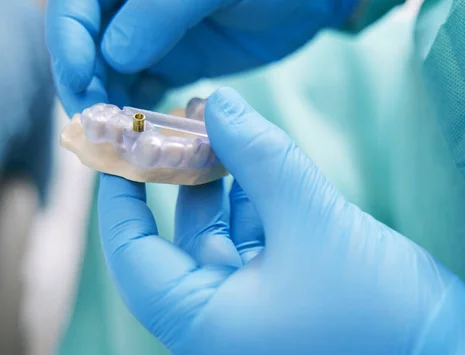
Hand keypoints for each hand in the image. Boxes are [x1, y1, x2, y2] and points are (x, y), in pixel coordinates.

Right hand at [46, 0, 358, 114]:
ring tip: (118, 143)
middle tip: (96, 127)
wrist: (309, 2)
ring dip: (108, 109)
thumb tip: (114, 54)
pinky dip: (139, 117)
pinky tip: (145, 139)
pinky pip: (143, 94)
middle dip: (84, 86)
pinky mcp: (175, 66)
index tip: (80, 82)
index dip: (68, 44)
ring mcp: (151, 40)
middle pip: (86, 48)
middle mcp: (132, 10)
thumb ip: (162, 13)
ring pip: (110, 76)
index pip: (76, 7)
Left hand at [98, 87, 464, 354]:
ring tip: (233, 138)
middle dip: (188, 184)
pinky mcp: (288, 321)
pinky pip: (258, 262)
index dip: (123, 201)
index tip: (123, 151)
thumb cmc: (382, 313)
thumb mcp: (314, 221)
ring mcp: (255, 334)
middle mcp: (221, 340)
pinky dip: (260, 219)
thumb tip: (221, 107)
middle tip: (197, 124)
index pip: (135, 261)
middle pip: (183, 250)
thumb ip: (262, 158)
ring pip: (226, 251)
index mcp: (207, 333)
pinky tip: (266, 176)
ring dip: (229, 196)